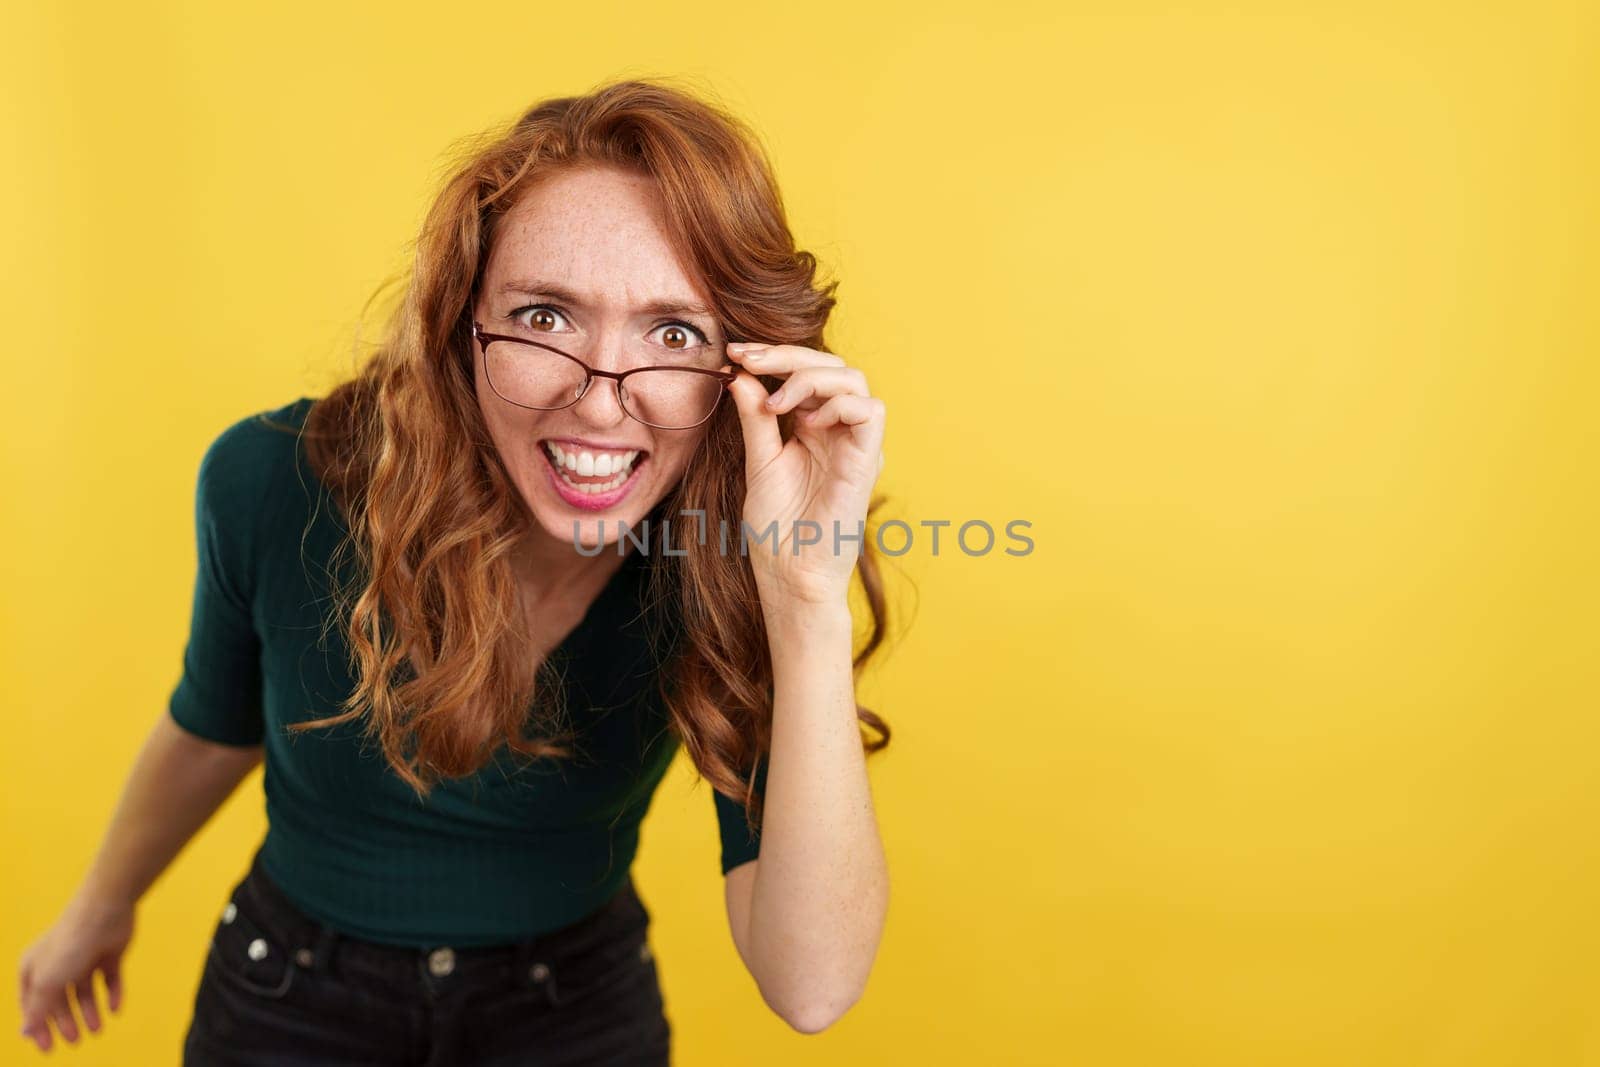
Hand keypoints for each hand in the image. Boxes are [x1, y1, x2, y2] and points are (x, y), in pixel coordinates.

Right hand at [18, 893, 133, 1051]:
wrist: (105, 911)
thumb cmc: (69, 945)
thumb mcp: (47, 983)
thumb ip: (38, 1008)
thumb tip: (25, 1032)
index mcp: (34, 967)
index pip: (32, 1003)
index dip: (39, 1025)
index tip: (48, 1047)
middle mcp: (58, 962)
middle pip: (60, 999)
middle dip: (67, 1021)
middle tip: (76, 1040)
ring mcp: (84, 957)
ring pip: (85, 991)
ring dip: (90, 1011)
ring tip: (97, 1029)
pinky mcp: (109, 954)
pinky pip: (110, 979)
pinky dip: (112, 994)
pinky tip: (115, 1008)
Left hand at [725, 341, 885, 607]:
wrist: (789, 574)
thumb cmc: (777, 528)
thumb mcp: (759, 461)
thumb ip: (755, 418)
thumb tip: (740, 373)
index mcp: (815, 427)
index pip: (806, 372)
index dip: (774, 355)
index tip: (735, 353)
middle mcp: (840, 431)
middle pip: (831, 366)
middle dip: (787, 355)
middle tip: (747, 360)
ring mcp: (856, 444)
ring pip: (853, 379)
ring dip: (810, 377)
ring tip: (776, 403)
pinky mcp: (867, 461)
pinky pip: (870, 412)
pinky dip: (837, 405)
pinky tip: (806, 424)